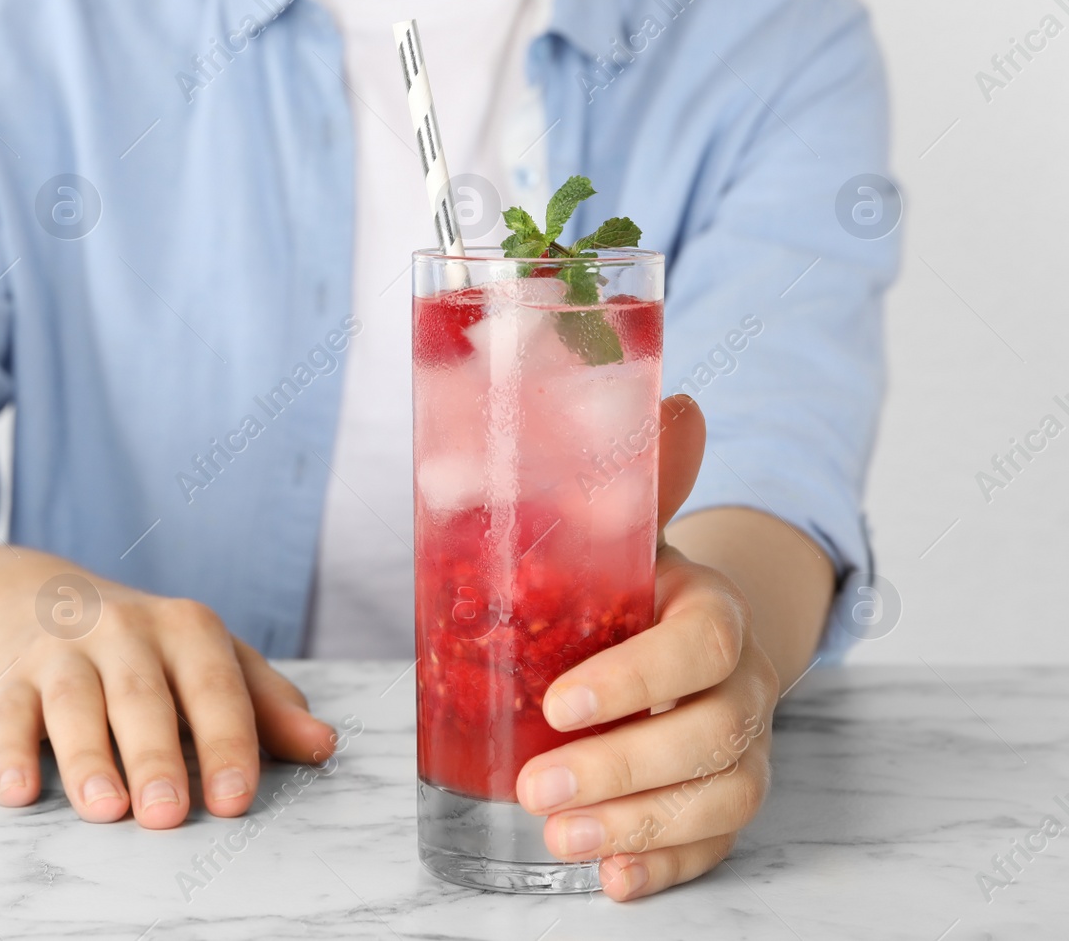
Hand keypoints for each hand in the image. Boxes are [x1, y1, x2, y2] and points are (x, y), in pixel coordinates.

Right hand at [0, 568, 335, 827]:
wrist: (32, 595)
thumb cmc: (144, 646)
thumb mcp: (208, 658)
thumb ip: (267, 705)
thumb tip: (324, 746)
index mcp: (186, 629)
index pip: (214, 686)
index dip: (227, 742)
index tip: (235, 799)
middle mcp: (124, 631)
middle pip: (142, 696)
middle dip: (155, 755)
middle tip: (167, 814)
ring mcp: (61, 651)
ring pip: (74, 703)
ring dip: (87, 758)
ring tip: (104, 809)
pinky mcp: (9, 676)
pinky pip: (6, 714)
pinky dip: (8, 754)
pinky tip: (18, 792)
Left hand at [515, 395, 781, 899]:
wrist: (682, 624)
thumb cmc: (633, 580)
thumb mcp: (623, 529)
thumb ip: (632, 476)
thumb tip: (677, 399)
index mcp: (711, 607)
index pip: (696, 647)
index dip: (636, 681)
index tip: (556, 704)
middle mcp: (741, 680)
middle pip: (712, 736)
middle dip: (624, 770)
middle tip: (535, 787)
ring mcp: (742, 743)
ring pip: (720, 796)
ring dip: (641, 827)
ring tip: (557, 838)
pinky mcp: (725, 794)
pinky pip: (716, 841)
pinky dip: (668, 867)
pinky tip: (611, 879)